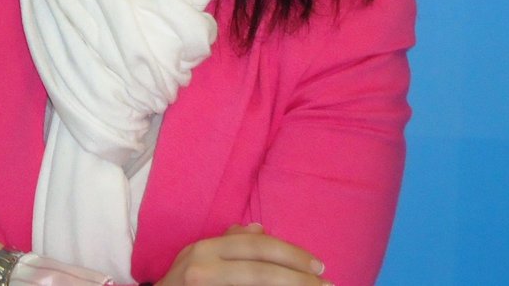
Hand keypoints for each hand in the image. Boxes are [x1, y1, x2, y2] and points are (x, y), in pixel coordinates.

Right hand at [155, 224, 331, 285]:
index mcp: (204, 249)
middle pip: (259, 271)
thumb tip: (259, 229)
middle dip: (297, 277)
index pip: (254, 245)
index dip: (290, 254)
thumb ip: (228, 243)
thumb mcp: (198, 257)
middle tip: (326, 284)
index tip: (318, 265)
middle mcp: (202, 268)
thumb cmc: (182, 284)